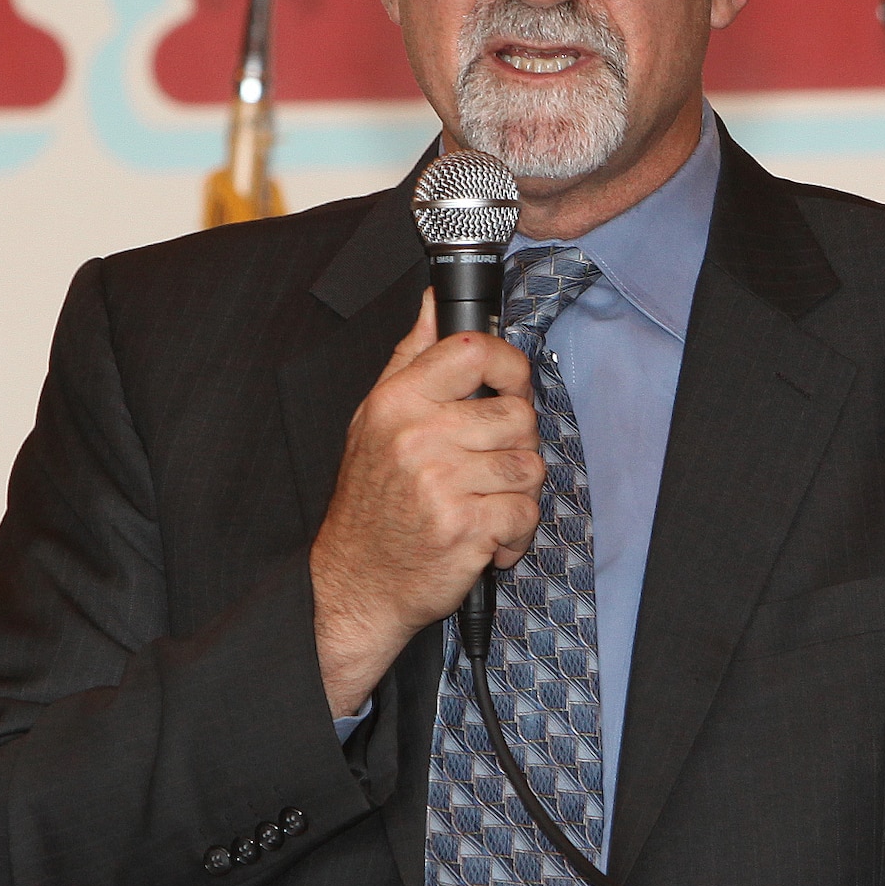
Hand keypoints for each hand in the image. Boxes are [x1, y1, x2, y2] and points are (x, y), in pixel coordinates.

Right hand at [310, 291, 543, 714]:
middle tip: (487, 464)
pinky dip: (515, 533)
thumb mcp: (376, 418)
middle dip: (515, 442)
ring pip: (528, 466)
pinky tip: (486, 537)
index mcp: (397, 402)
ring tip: (483, 503)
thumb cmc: (371, 500)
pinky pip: (525, 513)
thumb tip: (433, 302)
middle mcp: (417, 437)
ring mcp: (441, 483)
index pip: (471, 351)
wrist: (356, 583)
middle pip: (516, 414)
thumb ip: (412, 357)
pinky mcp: (465, 528)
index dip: (508, 364)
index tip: (511, 384)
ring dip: (516, 492)